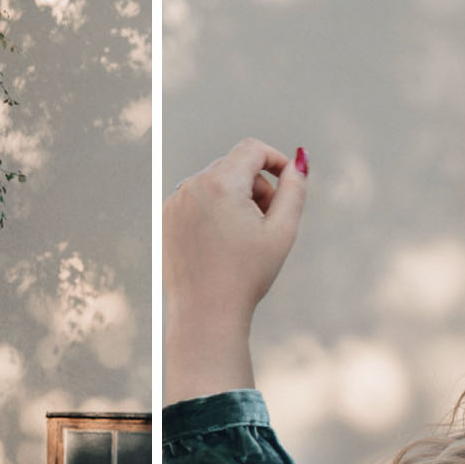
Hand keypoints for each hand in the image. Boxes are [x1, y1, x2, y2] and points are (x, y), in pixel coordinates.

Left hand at [163, 138, 307, 403]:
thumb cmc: (246, 276)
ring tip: (244, 238)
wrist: (205, 314)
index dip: (275, 160)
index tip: (288, 180)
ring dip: (236, 199)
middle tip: (267, 223)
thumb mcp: (282, 231)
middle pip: (234, 167)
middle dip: (257, 187)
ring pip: (215, 184)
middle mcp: (191, 186)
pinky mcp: (166, 219)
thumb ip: (295, 190)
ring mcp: (174, 202)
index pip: (252, 149)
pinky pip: (197, 201)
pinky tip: (221, 245)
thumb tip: (298, 162)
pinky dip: (214, 212)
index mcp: (219, 183)